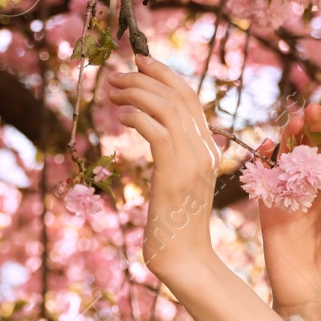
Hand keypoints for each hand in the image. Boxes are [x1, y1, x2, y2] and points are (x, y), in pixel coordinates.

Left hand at [103, 54, 218, 276]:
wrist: (184, 258)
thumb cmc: (174, 224)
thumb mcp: (176, 181)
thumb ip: (173, 154)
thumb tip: (154, 130)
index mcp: (209, 148)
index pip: (190, 97)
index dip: (164, 74)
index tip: (138, 62)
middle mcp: (206, 149)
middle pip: (179, 95)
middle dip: (144, 77)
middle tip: (115, 75)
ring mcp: (193, 161)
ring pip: (167, 108)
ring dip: (136, 92)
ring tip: (111, 91)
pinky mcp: (175, 175)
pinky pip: (157, 132)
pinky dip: (136, 117)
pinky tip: (119, 118)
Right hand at [255, 102, 320, 320]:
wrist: (312, 297)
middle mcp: (312, 192)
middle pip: (311, 152)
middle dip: (314, 129)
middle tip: (316, 110)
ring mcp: (289, 199)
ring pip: (288, 160)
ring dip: (292, 138)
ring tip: (298, 121)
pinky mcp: (269, 209)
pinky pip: (265, 179)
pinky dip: (266, 160)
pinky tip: (271, 145)